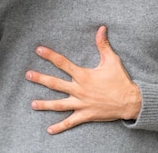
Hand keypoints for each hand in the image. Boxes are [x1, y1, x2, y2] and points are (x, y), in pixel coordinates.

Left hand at [25, 26, 141, 134]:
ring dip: (45, 104)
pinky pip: (70, 122)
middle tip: (28, 75)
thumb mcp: (112, 60)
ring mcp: (81, 104)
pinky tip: (49, 130)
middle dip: (40, 79)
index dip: (50, 56)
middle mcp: (79, 90)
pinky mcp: (85, 115)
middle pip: (55, 84)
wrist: (129, 101)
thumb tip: (101, 28)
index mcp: (84, 75)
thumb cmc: (120, 80)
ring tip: (32, 104)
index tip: (39, 50)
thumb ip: (103, 44)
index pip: (63, 63)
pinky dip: (60, 127)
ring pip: (59, 105)